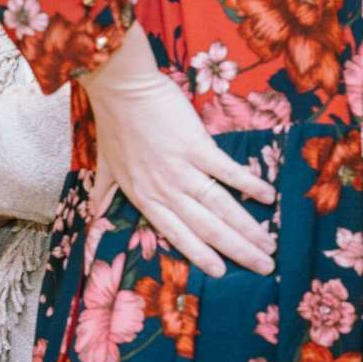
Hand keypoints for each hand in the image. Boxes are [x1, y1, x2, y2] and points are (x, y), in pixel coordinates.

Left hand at [82, 24, 276, 278]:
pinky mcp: (196, 147)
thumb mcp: (104, 164)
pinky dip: (249, 184)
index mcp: (143, 196)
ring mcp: (181, 169)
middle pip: (206, 227)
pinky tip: (269, 197)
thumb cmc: (113, 124)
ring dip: (248, 227)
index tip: (223, 272)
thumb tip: (92, 214)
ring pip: (220, 207)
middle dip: (237, 250)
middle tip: (265, 265)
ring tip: (270, 244)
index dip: (200, 254)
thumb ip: (104, 191)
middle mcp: (164, 190)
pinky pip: (227, 171)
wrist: (120, 89)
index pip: (176, 233)